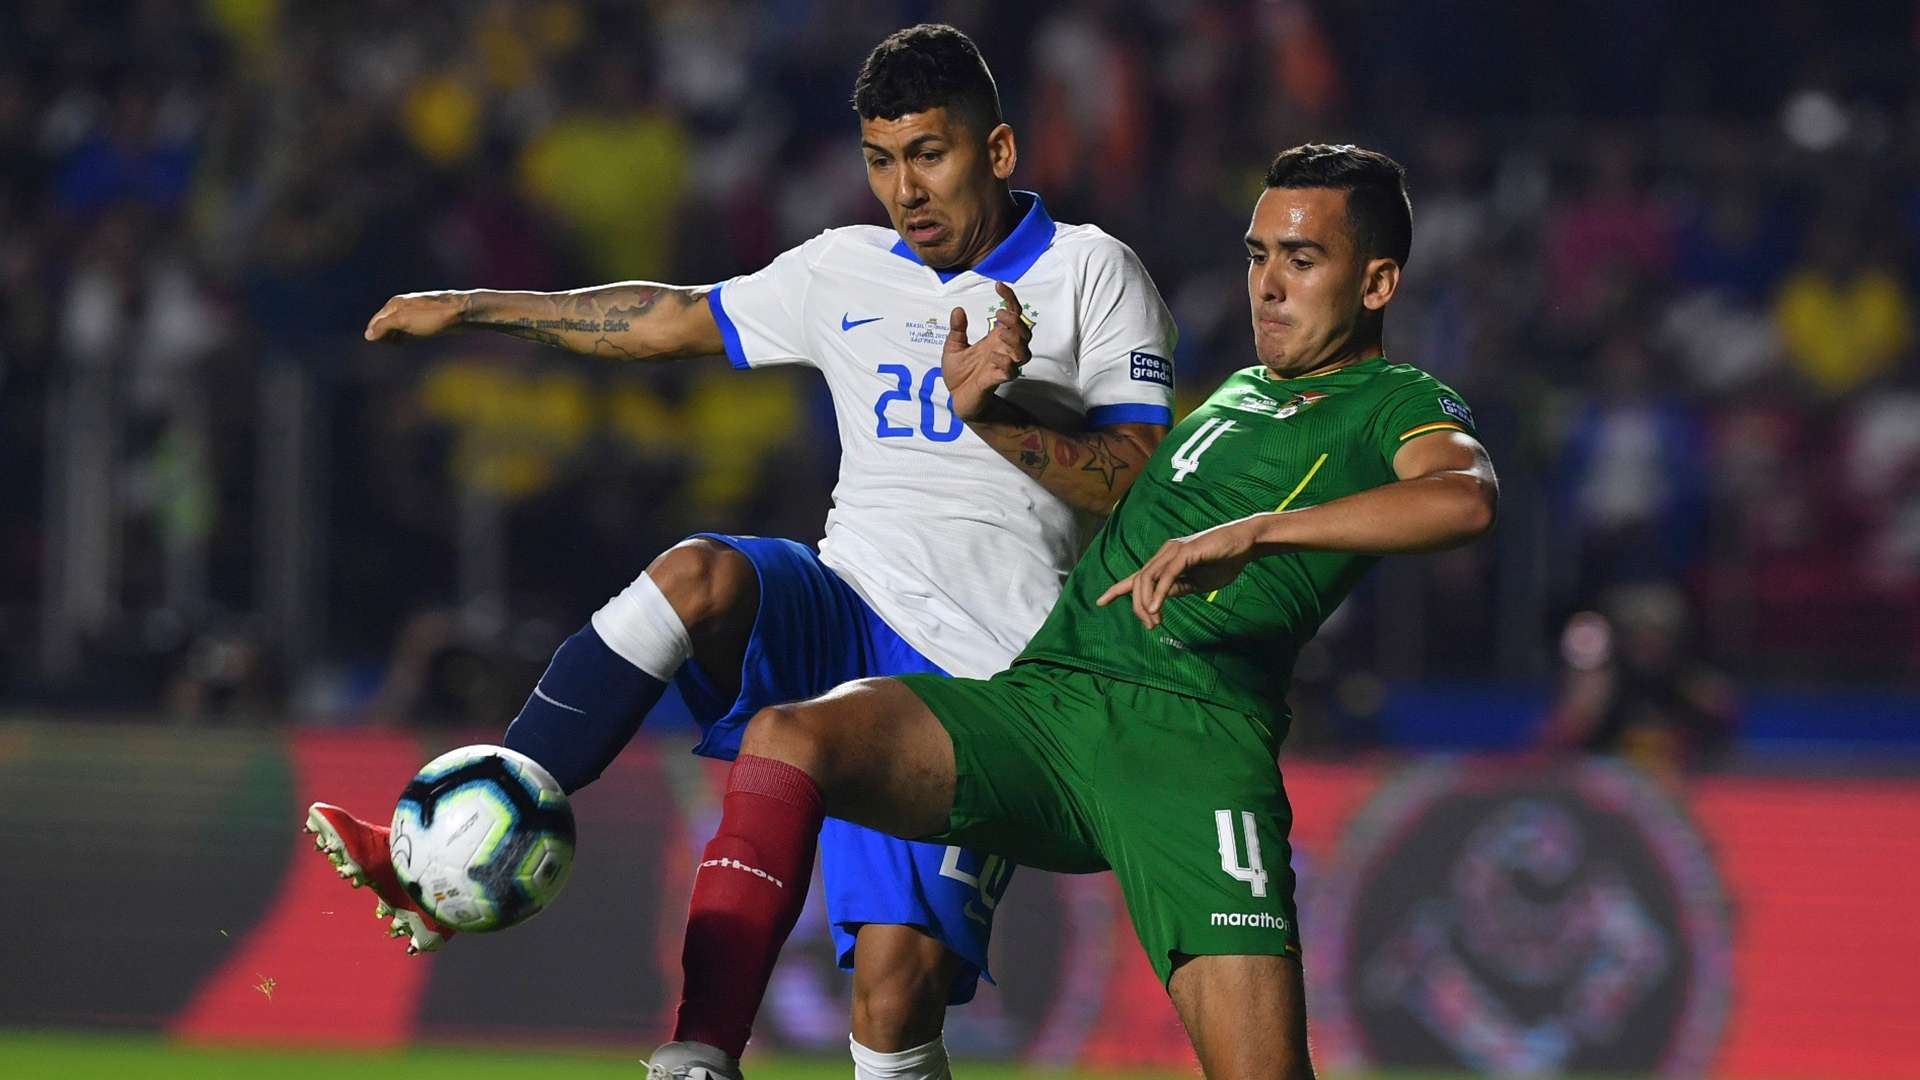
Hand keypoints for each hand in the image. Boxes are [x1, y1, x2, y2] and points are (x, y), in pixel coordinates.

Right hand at [364, 291, 468, 341]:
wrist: (462, 312)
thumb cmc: (432, 316)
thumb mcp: (404, 320)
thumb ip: (384, 326)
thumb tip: (368, 336)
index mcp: (395, 304)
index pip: (376, 321)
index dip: (374, 334)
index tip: (378, 345)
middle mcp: (403, 306)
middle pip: (385, 323)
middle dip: (384, 336)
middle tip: (389, 346)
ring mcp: (415, 312)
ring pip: (398, 327)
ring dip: (394, 337)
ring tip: (396, 345)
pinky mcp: (427, 319)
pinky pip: (410, 329)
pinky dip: (405, 336)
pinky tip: (408, 341)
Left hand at [941, 281, 1031, 420]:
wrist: (956, 398)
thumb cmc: (959, 374)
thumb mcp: (953, 347)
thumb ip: (957, 330)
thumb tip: (958, 310)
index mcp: (995, 338)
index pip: (1012, 314)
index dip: (1010, 299)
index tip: (998, 285)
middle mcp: (1004, 350)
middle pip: (1025, 332)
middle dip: (1016, 321)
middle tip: (999, 315)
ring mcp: (1003, 365)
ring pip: (1025, 352)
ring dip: (1016, 340)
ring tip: (1000, 333)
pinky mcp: (998, 380)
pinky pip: (1010, 371)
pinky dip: (1005, 363)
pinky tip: (992, 356)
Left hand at [1097, 520, 1261, 628]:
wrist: (1246, 544)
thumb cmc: (1225, 561)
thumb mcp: (1197, 582)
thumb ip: (1178, 589)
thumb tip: (1159, 600)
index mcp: (1166, 560)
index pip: (1137, 576)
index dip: (1117, 589)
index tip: (1101, 602)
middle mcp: (1165, 553)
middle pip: (1138, 581)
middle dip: (1137, 606)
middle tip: (1150, 626)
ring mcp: (1174, 551)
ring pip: (1147, 578)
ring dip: (1146, 603)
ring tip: (1153, 622)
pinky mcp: (1186, 552)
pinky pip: (1166, 576)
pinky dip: (1158, 593)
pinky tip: (1156, 608)